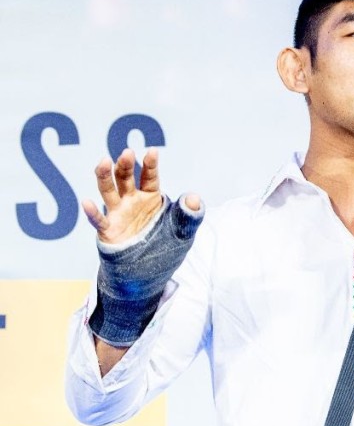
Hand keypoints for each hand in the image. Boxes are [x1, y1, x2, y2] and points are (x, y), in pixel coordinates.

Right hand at [84, 148, 205, 346]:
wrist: (146, 274)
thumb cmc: (163, 246)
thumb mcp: (183, 231)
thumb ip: (190, 215)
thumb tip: (193, 198)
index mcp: (150, 198)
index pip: (150, 177)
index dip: (150, 165)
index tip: (152, 151)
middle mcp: (131, 202)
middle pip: (125, 178)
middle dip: (125, 165)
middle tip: (126, 153)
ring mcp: (118, 215)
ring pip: (108, 192)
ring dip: (104, 176)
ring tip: (103, 161)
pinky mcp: (108, 232)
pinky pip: (98, 221)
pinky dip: (92, 212)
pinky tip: (87, 202)